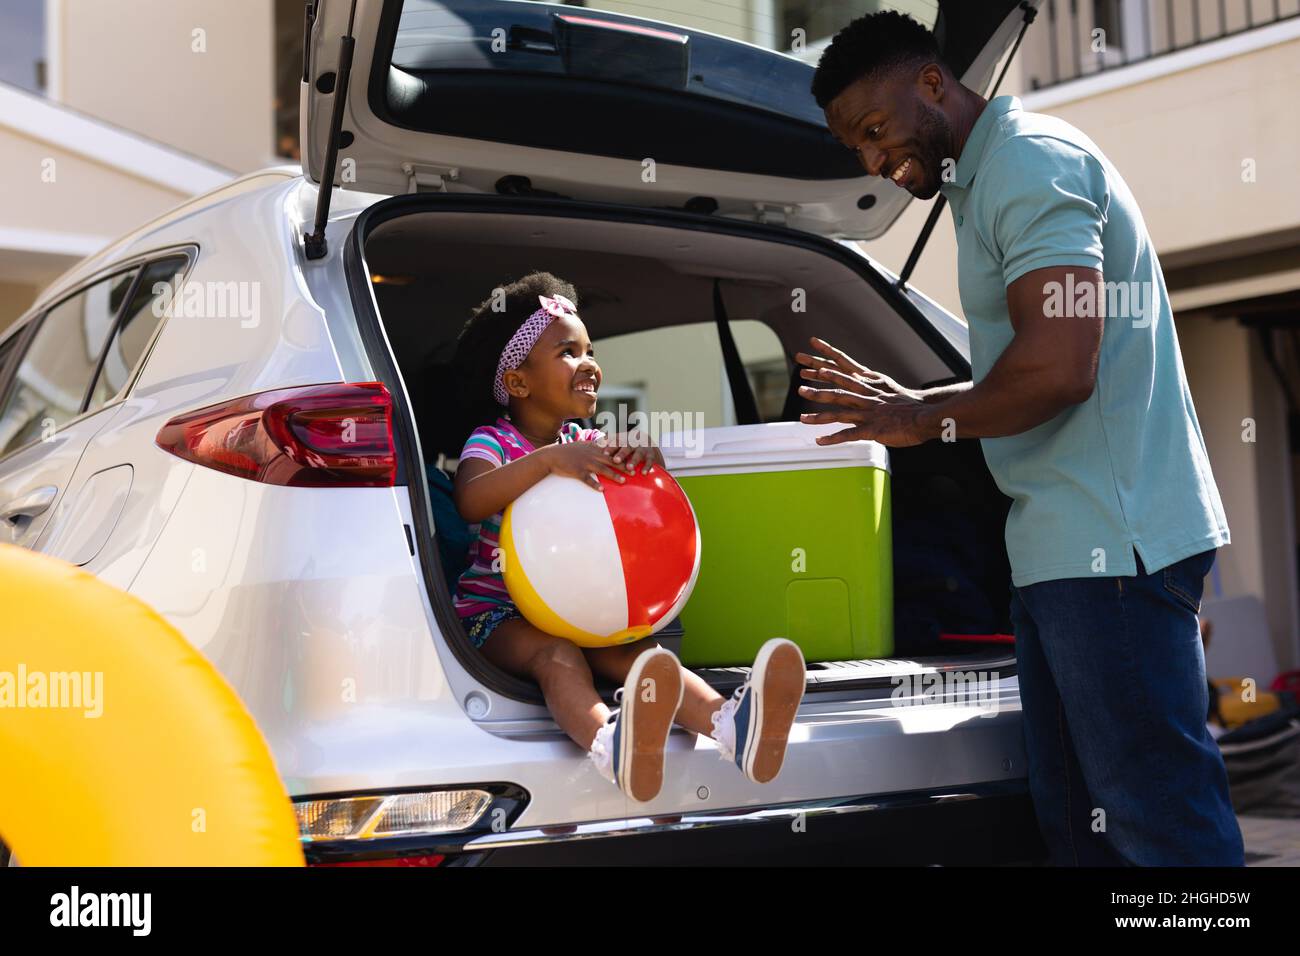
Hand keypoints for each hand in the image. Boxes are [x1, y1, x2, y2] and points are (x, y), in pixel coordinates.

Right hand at [544, 441, 627, 491]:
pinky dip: (594, 484)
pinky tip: (602, 490)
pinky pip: (587, 479)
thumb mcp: (583, 445)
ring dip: (613, 476)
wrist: (552, 456)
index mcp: (594, 448)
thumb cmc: (568, 451)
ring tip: (623, 481)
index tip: (633, 458)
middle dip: (623, 466)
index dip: (624, 454)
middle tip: (634, 471)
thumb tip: (605, 443)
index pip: (612, 450)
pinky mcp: (577, 471)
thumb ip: (595, 445)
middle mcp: (591, 454)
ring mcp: (584, 463)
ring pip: (602, 469)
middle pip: (611, 460)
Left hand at [598, 431, 662, 474]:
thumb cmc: (629, 447)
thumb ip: (610, 444)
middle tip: (616, 460)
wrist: (649, 445)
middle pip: (627, 446)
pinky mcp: (652, 455)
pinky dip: (647, 466)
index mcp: (625, 438)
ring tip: (629, 468)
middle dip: (622, 454)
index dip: (611, 447)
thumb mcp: (621, 443)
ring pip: (638, 453)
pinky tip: (643, 473)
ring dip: (634, 461)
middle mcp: (634, 442)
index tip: (604, 453)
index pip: (617, 441)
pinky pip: (650, 460)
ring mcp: (643, 448)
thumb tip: (595, 443)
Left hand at [794, 336, 928, 446]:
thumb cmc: (909, 406)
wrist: (926, 415)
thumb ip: (874, 390)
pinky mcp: (872, 429)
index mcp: (870, 387)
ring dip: (820, 416)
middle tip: (800, 387)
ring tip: (802, 419)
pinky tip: (820, 441)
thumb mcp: (889, 392)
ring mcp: (868, 414)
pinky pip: (849, 434)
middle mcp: (866, 398)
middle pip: (838, 391)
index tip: (813, 361)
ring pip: (839, 413)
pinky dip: (833, 438)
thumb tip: (865, 384)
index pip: (846, 371)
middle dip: (818, 390)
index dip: (829, 365)